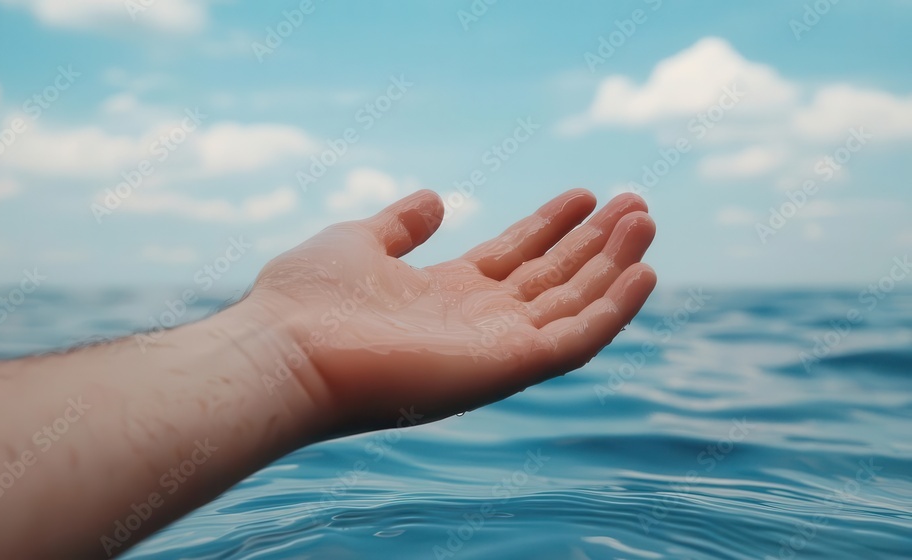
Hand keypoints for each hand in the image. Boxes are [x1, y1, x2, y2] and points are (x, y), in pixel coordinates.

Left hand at [249, 189, 655, 433]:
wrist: (283, 349)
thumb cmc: (307, 297)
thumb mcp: (359, 241)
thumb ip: (401, 224)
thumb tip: (436, 199)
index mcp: (443, 294)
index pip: (513, 257)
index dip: (549, 226)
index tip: (583, 193)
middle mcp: (476, 323)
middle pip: (550, 278)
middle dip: (593, 242)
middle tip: (634, 200)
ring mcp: (494, 347)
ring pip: (572, 305)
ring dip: (613, 265)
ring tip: (644, 220)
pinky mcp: (506, 367)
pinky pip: (576, 340)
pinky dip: (613, 309)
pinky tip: (644, 272)